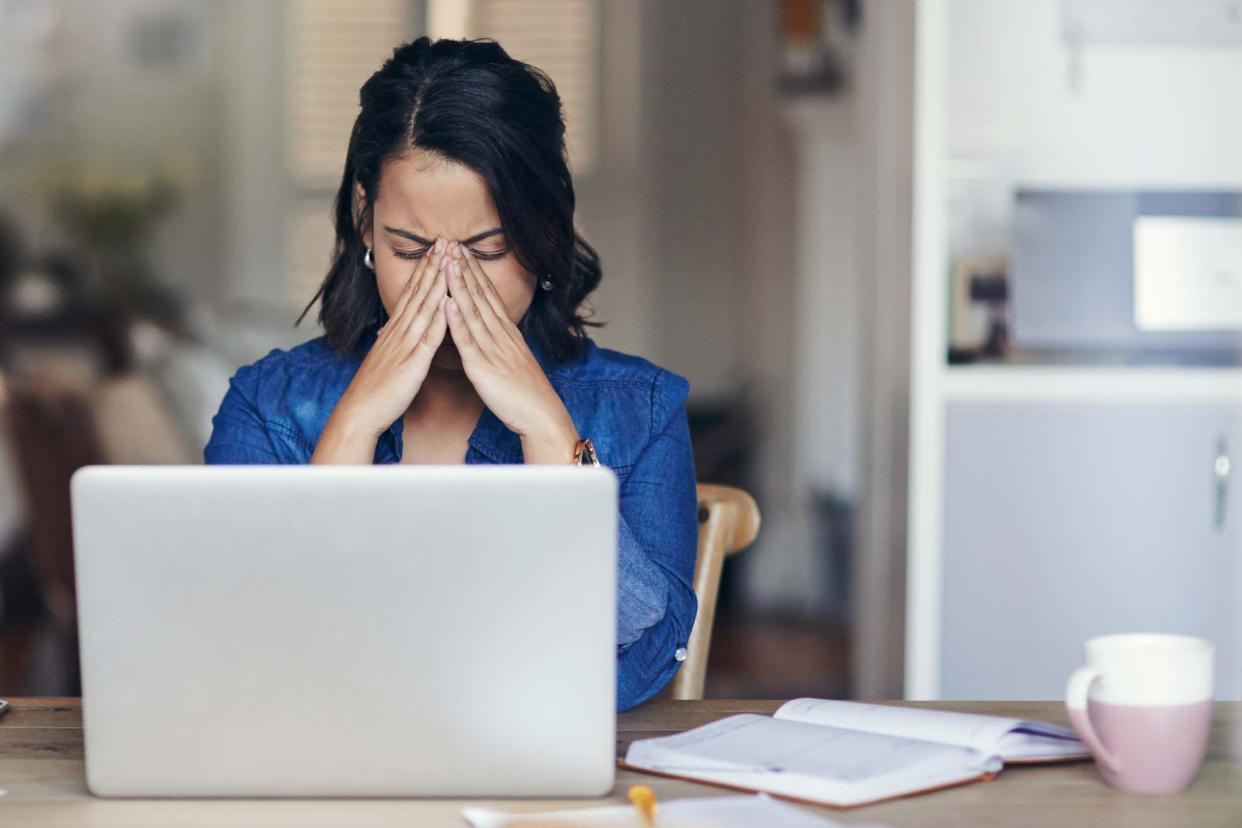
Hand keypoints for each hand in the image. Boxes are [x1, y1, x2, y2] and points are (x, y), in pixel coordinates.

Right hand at [312, 239, 449, 462]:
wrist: (360, 413)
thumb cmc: (376, 391)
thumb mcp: (387, 358)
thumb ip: (396, 341)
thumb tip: (401, 329)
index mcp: (395, 331)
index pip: (412, 294)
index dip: (425, 270)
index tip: (437, 249)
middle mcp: (399, 332)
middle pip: (419, 292)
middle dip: (433, 265)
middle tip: (446, 240)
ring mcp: (405, 345)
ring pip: (424, 308)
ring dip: (437, 282)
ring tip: (449, 259)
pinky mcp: (412, 363)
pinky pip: (428, 337)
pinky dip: (438, 318)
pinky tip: (448, 302)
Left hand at [443, 243, 578, 462]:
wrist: (541, 415)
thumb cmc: (526, 394)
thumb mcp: (513, 361)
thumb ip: (501, 344)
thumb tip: (492, 333)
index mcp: (507, 334)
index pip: (489, 296)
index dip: (474, 272)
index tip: (463, 252)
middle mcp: (501, 335)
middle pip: (481, 296)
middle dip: (465, 269)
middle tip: (452, 244)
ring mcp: (493, 349)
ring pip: (474, 311)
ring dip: (460, 285)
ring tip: (448, 261)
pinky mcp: (484, 367)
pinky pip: (469, 340)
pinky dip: (458, 319)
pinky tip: (448, 302)